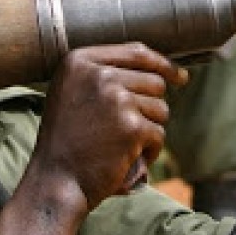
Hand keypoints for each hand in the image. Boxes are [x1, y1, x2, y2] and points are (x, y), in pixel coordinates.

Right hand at [32, 44, 186, 212]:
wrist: (56, 181)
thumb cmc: (67, 140)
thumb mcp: (73, 93)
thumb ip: (105, 73)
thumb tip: (164, 69)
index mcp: (80, 61)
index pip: (136, 53)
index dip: (163, 64)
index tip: (179, 76)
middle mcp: (99, 75)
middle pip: (154, 81)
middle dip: (149, 107)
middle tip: (126, 129)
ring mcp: (116, 100)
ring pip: (160, 108)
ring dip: (149, 129)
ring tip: (121, 144)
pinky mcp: (131, 127)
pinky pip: (158, 134)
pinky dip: (149, 150)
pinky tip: (126, 159)